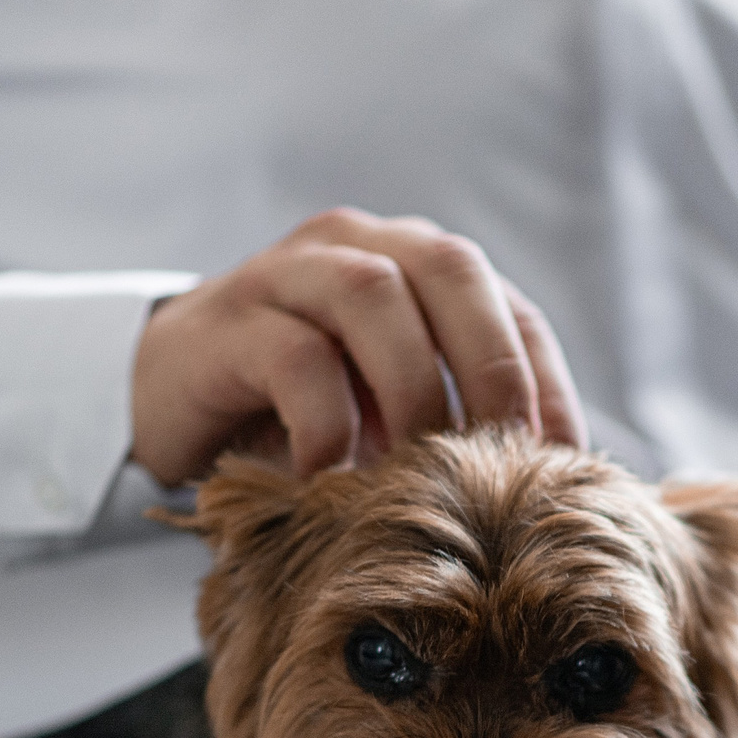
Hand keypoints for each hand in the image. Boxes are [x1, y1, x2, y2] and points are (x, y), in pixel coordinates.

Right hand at [130, 208, 586, 483]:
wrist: (174, 401)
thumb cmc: (304, 416)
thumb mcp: (395, 418)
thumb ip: (460, 427)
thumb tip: (552, 491)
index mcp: (419, 268)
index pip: (509, 308)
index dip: (545, 385)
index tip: (564, 465)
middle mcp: (361, 247)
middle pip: (449, 268)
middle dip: (490, 366)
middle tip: (499, 458)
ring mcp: (290, 272)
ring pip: (372, 296)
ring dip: (410, 389)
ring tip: (415, 473)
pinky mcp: (228, 319)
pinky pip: (294, 355)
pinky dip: (329, 423)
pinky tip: (335, 481)